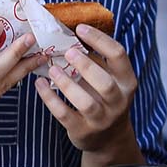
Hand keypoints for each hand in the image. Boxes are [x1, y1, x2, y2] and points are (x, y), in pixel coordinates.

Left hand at [33, 24, 138, 158]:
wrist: (109, 137)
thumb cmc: (105, 98)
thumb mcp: (109, 78)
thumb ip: (97, 60)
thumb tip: (71, 32)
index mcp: (127, 81)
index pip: (118, 55)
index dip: (99, 39)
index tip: (80, 28)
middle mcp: (119, 101)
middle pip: (105, 82)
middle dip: (85, 66)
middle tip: (67, 52)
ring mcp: (102, 119)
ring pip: (86, 102)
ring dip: (67, 84)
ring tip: (52, 70)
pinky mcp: (83, 131)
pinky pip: (65, 114)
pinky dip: (50, 99)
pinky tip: (40, 84)